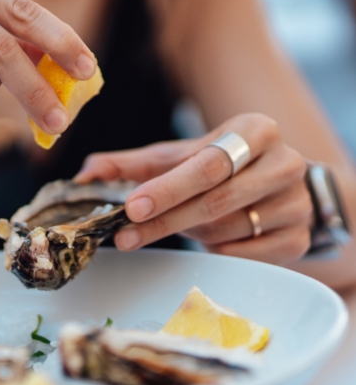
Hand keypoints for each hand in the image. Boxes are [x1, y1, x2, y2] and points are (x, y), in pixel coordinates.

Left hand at [75, 113, 312, 264]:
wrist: (277, 182)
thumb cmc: (219, 165)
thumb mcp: (177, 157)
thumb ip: (132, 164)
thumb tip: (85, 174)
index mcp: (256, 130)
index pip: (207, 164)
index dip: (166, 188)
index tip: (130, 207)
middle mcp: (285, 163)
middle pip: (216, 200)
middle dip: (164, 220)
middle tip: (125, 235)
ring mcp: (296, 203)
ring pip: (225, 229)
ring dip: (189, 231)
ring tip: (178, 221)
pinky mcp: (299, 239)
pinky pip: (243, 254)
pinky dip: (215, 249)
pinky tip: (207, 234)